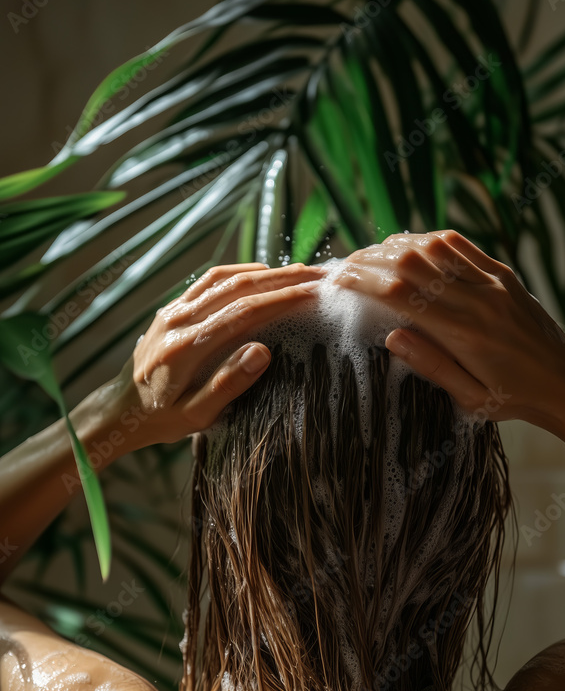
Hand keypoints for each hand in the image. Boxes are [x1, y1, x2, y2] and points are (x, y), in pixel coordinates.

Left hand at [106, 261, 325, 449]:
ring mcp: (173, 311)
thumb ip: (226, 386)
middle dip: (281, 279)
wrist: (120, 410)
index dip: (280, 300)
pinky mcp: (172, 309)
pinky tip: (260, 273)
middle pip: (237, 288)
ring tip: (297, 271)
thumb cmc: (160, 419)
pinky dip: (238, 272)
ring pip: (224, 279)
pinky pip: (207, 281)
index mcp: (185, 349)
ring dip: (263, 271)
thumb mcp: (195, 417)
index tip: (312, 294)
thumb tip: (262, 352)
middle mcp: (177, 321)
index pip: (243, 313)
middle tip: (317, 275)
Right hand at [334, 230, 564, 431]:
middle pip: (412, 263)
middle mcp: (478, 299)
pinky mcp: (504, 274)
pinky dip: (429, 240)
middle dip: (371, 259)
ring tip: (370, 254)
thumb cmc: (513, 399)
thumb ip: (431, 366)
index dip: (365, 280)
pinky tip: (410, 246)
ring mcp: (493, 282)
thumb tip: (391, 336)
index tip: (339, 278)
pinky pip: (461, 245)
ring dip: (397, 245)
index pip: (402, 294)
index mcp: (465, 333)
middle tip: (345, 263)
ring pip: (434, 247)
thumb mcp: (469, 398)